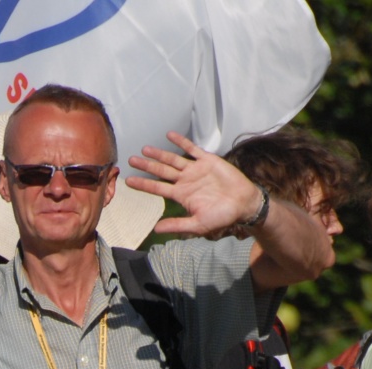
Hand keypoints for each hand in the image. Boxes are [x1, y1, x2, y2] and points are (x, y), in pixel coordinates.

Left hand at [125, 133, 265, 239]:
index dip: (143, 184)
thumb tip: (156, 230)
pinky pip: (192, 149)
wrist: (243, 203)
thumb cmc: (222, 216)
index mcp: (181, 195)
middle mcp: (185, 181)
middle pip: (161, 171)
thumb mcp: (198, 225)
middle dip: (146, 166)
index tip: (129, 181)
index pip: (157, 188)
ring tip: (145, 149)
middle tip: (131, 160)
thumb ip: (177, 225)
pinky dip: (181, 142)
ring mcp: (195, 170)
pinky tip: (170, 135)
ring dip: (159, 154)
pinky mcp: (207, 160)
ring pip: (173, 160)